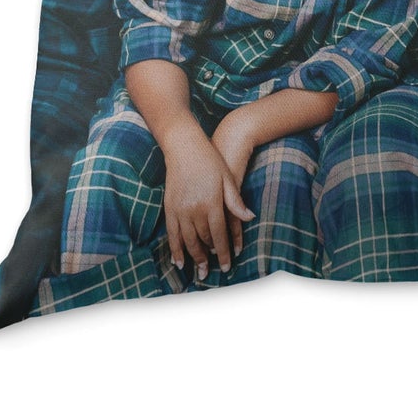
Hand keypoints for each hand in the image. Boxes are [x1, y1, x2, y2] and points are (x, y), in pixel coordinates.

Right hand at [162, 124, 254, 280]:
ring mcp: (179, 209)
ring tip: (198, 271)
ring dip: (193, 257)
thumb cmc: (210, 160)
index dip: (224, 252)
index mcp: (211, 203)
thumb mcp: (228, 178)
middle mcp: (194, 209)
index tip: (228, 265)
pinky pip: (172, 234)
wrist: (184, 146)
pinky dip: (175, 249)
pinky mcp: (169, 207)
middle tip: (213, 272)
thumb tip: (249, 219)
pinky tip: (178, 261)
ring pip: (187, 240)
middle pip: (203, 240)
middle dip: (209, 258)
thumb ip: (235, 202)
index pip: (219, 235)